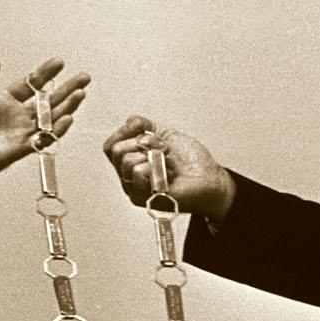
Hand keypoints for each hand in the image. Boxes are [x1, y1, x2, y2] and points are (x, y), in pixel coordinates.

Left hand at [0, 59, 89, 183]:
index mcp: (4, 101)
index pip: (32, 84)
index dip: (46, 73)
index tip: (59, 62)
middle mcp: (16, 116)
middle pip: (49, 100)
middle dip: (67, 89)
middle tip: (84, 77)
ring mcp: (20, 132)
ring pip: (51, 118)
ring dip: (67, 106)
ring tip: (81, 94)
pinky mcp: (20, 149)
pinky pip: (44, 138)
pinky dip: (57, 130)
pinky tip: (67, 118)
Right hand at [101, 116, 235, 220]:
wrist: (209, 177)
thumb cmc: (189, 160)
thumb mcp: (164, 134)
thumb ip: (143, 125)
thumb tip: (130, 122)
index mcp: (129, 162)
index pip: (110, 146)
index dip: (126, 132)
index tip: (146, 131)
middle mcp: (128, 177)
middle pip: (117, 151)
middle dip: (143, 142)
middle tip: (162, 149)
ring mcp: (136, 189)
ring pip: (127, 161)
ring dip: (152, 155)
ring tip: (167, 162)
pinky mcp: (146, 198)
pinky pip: (138, 173)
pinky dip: (155, 167)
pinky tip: (167, 174)